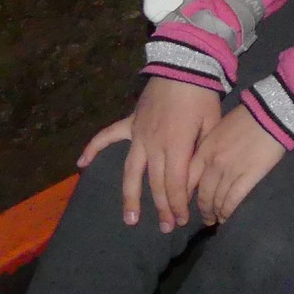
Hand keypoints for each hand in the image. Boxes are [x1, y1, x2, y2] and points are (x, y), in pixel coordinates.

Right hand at [79, 77, 219, 233]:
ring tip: (130, 219)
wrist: (184, 65)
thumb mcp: (212, 125)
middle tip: (167, 227)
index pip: (175, 184)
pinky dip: (93, 148)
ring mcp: (138, 134)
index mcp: (177, 146)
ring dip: (130, 196)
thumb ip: (202, 153)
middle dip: (162, 208)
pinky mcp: (130, 123)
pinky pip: (108, 136)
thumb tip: (197, 180)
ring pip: (131, 171)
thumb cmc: (202, 96)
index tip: (182, 220)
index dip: (178, 204)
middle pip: (156, 183)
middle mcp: (154, 145)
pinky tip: (81, 163)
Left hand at [189, 106, 287, 224]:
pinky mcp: (247, 178)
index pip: (187, 179)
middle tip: (205, 217)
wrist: (269, 114)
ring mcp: (229, 172)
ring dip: (214, 212)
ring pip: (216, 199)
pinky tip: (226, 217)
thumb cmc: (245, 119)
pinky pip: (232, 200)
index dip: (185, 196)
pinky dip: (227, 211)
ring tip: (215, 219)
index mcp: (204, 151)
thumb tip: (205, 167)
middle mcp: (212, 164)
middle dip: (202, 209)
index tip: (185, 205)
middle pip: (202, 193)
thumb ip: (208, 150)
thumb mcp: (217, 131)